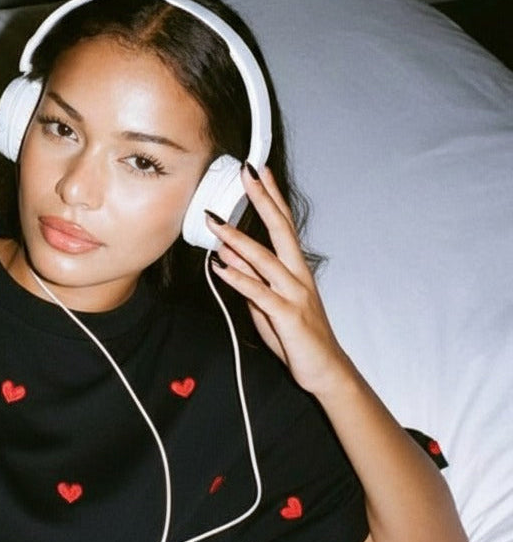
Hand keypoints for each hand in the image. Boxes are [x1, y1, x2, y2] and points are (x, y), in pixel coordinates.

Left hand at [206, 164, 349, 397]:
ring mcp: (295, 294)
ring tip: (216, 222)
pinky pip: (260, 293)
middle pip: (281, 229)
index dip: (271, 196)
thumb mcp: (268, 303)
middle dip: (262, 200)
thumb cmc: (297, 335)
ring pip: (265, 259)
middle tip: (246, 174)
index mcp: (296, 268)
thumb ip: (250, 278)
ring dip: (238, 240)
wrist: (325, 370)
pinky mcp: (287, 315)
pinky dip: (239, 278)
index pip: (283, 223)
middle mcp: (298, 275)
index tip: (258, 171)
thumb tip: (226, 254)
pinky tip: (221, 267)